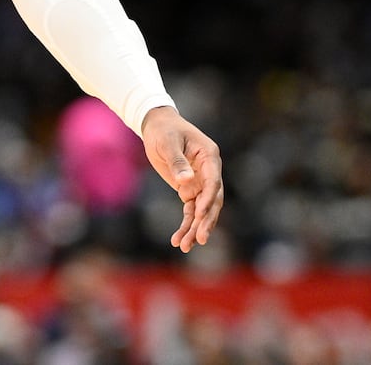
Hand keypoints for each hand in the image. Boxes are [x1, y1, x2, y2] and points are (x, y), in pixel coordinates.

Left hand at [140, 105, 223, 252]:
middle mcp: (209, 172)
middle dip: (206, 221)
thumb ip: (177, 161)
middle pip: (212, 201)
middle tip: (200, 239)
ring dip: (195, 228)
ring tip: (184, 246)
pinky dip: (186, 225)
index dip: (208, 199)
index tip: (200, 214)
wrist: (157, 125)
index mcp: (209, 157)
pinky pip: (190, 211)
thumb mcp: (168, 142)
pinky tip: (179, 239)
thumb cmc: (164, 130)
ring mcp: (200, 182)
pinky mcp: (189, 189)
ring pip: (202, 210)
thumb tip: (186, 180)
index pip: (213, 182)